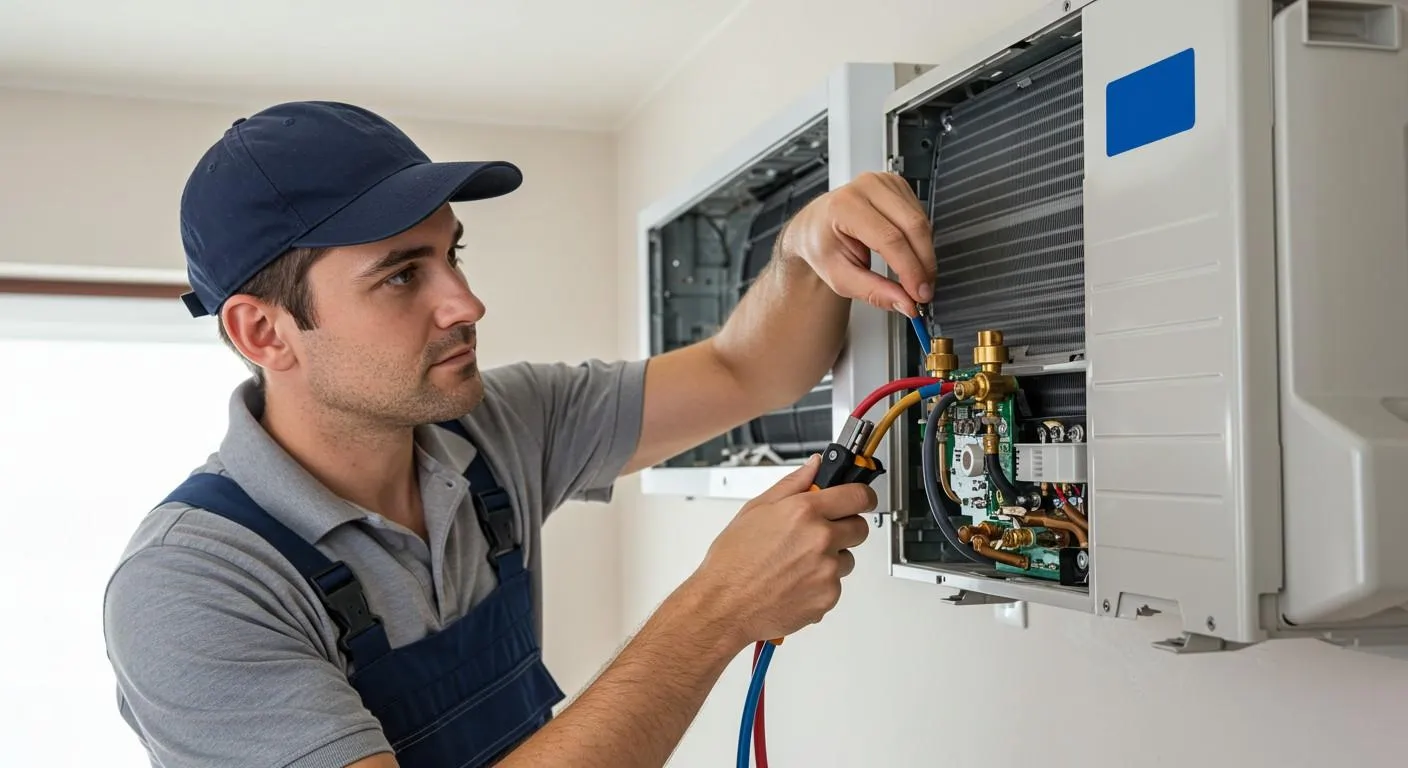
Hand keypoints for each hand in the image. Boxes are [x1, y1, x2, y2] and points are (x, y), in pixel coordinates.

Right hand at [688, 454, 874, 645]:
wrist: (725, 605)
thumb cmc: (733, 561)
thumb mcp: (756, 510)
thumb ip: (792, 484)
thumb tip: (813, 467)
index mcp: (804, 512)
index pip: (857, 495)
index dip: (863, 496)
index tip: (862, 498)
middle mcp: (821, 539)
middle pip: (860, 528)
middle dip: (846, 528)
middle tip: (822, 534)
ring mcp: (827, 570)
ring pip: (848, 559)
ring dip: (832, 560)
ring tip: (798, 564)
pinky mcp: (828, 597)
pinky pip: (836, 585)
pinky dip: (821, 585)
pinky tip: (795, 582)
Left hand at [779, 171, 935, 316]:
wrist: (815, 225)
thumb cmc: (822, 245)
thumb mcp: (840, 276)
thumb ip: (873, 291)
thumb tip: (905, 303)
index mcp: (844, 206)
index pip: (889, 238)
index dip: (910, 269)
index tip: (919, 294)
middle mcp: (865, 187)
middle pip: (912, 226)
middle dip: (923, 263)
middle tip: (924, 291)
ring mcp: (884, 182)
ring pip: (921, 221)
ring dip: (925, 254)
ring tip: (917, 277)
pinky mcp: (897, 184)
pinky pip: (921, 215)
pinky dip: (921, 240)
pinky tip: (912, 255)